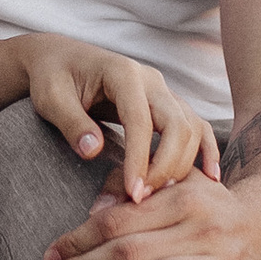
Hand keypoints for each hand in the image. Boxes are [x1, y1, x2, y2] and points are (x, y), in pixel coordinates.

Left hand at [19, 39, 217, 204]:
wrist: (60, 60)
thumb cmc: (52, 78)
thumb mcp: (51, 98)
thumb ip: (71, 122)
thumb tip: (93, 150)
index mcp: (123, 73)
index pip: (140, 119)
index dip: (139, 159)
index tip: (131, 194)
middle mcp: (151, 80)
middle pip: (177, 123)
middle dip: (165, 165)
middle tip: (144, 199)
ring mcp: (164, 92)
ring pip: (191, 127)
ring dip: (182, 163)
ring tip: (161, 196)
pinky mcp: (168, 106)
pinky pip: (197, 127)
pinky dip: (206, 151)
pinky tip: (209, 178)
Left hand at [40, 167, 260, 259]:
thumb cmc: (206, 210)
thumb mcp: (175, 186)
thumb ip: (129, 188)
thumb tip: (95, 210)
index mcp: (183, 197)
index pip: (119, 220)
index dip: (79, 238)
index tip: (49, 256)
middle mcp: (207, 225)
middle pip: (135, 248)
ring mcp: (228, 259)